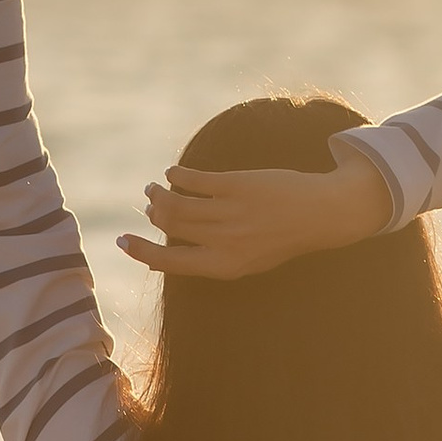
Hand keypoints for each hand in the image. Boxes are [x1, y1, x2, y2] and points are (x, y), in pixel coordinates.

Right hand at [121, 149, 391, 280]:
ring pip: (178, 203)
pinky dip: (178, 176)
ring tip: (153, 188)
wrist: (320, 215)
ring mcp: (231, 213)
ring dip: (159, 193)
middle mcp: (224, 242)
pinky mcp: (237, 186)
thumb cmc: (280, 240)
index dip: (140, 252)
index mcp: (224, 266)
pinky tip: (173, 173)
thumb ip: (206, 260)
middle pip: (171, 226)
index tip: (122, 241)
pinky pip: (195, 180)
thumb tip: (163, 259)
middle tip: (148, 203)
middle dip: (153, 213)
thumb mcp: (244, 262)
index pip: (169, 261)